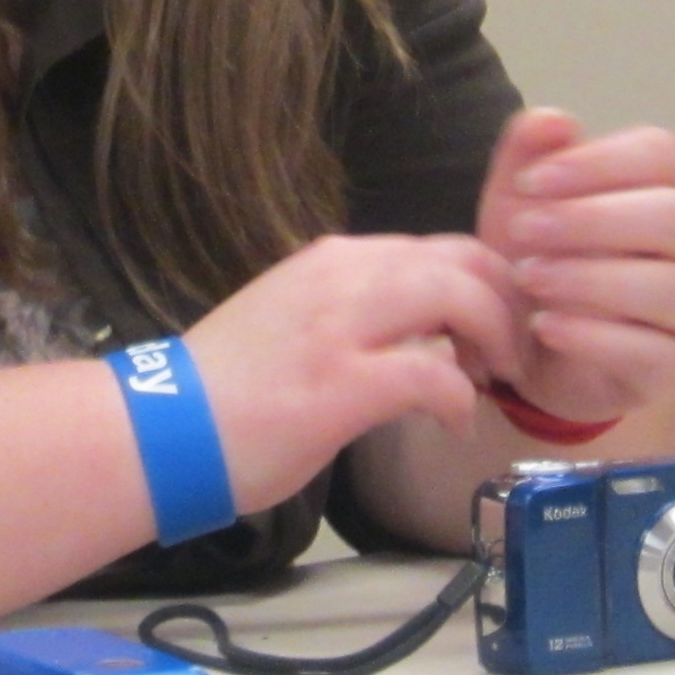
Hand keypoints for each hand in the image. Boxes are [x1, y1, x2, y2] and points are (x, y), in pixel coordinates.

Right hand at [183, 233, 532, 513]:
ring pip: (458, 295)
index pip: (438, 246)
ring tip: (492, 380)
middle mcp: (344, 274)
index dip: (484, 284)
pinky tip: (452, 421)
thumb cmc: (227, 389)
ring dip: (494, 338)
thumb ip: (355, 314)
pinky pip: (436, 374)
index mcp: (333, 260)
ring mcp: (345, 325)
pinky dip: (459, 398)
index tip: (493, 329)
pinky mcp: (345, 382)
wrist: (163, 428)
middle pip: (464, 258)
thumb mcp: (296, 322)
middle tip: (510, 355)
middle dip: (505, 304)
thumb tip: (418, 336)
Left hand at [472, 106, 674, 429]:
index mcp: (659, 190)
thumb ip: (528, 153)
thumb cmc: (536, 257)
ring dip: (589, 278)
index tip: (530, 181)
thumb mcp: (517, 202)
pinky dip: (591, 336)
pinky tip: (543, 326)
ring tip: (528, 277)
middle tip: (523, 232)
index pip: (663, 155)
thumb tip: (554, 119)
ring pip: (671, 286)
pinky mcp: (665, 365)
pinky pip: (649, 350)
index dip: (599, 162)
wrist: (527, 350)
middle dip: (594, 220)